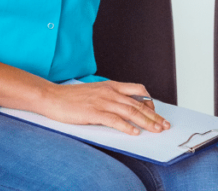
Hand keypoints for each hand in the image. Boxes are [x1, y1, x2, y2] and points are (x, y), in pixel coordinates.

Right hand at [39, 80, 170, 134]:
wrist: (52, 97)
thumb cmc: (72, 97)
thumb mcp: (96, 92)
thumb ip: (111, 97)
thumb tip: (125, 108)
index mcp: (111, 86)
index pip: (138, 90)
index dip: (150, 102)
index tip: (157, 112)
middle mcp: (110, 92)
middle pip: (138, 104)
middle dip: (154, 116)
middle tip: (164, 125)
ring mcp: (102, 101)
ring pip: (130, 112)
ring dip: (146, 122)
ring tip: (156, 130)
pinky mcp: (94, 112)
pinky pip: (114, 120)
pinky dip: (126, 127)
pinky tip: (134, 133)